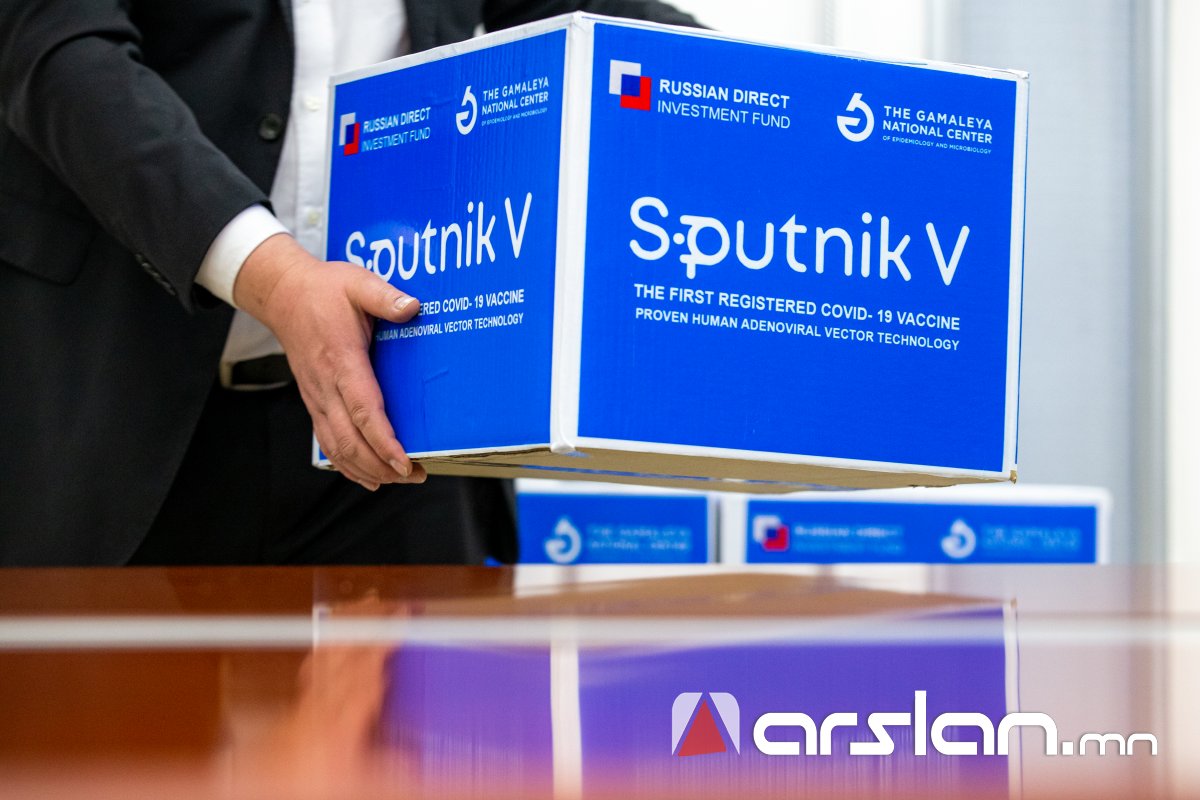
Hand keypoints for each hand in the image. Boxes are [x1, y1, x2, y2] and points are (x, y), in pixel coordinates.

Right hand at [233, 233, 426, 489]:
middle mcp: (325, 386)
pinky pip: (328, 442)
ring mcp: (317, 397)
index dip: (383, 441)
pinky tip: (368, 477)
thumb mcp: (358, 283)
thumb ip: (385, 296)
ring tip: (399, 479)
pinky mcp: (315, 402)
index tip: (404, 461)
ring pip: (337, 447)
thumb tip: (413, 307)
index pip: (363, 410)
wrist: (283, 295)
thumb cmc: (324, 290)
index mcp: (341, 360)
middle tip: (415, 475)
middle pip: (350, 440)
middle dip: (381, 465)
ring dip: (367, 469)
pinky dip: (347, 465)